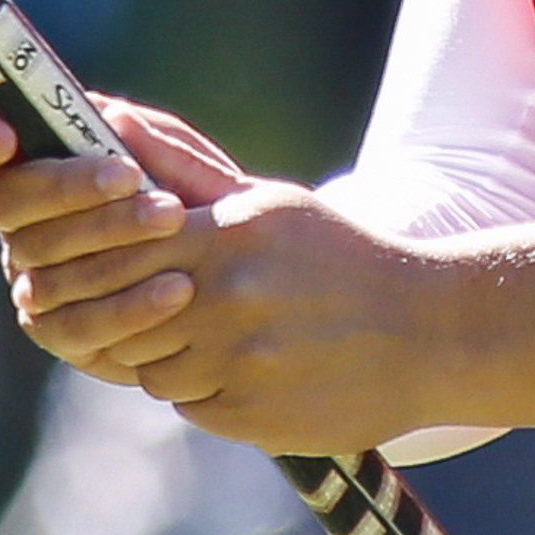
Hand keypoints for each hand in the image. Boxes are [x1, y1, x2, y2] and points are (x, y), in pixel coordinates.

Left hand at [0, 95, 534, 456]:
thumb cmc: (337, 254)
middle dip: (131, 312)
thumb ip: (182, 168)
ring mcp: (238, 364)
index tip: (115, 260)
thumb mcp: (265, 203)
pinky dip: (204, 390)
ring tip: (215, 335)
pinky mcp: (251, 417)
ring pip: (153, 368)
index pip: (119, 248)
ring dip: (168, 355)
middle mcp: (226, 301)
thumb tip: (110, 117)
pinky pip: (192, 406)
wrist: (427, 331)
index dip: (107, 258)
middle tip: (163, 304)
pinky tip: (244, 368)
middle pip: (126, 314)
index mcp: (225, 238)